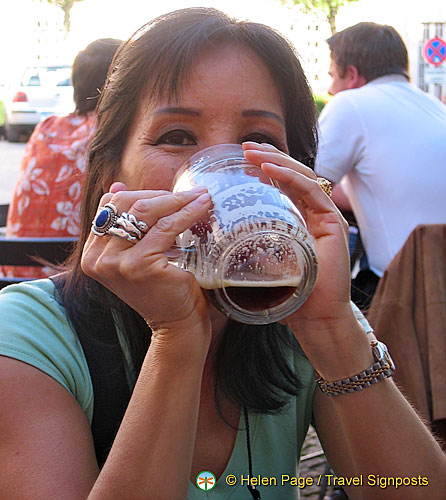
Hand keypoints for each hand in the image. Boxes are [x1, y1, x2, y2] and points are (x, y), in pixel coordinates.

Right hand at [81, 182, 212, 339]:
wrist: (176, 324)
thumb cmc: (162, 288)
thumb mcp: (137, 254)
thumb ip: (126, 226)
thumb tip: (117, 185)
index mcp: (93, 253)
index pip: (109, 206)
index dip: (139, 194)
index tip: (167, 195)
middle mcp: (98, 257)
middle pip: (125, 204)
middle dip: (161, 194)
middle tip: (190, 192)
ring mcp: (116, 262)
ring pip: (145, 211)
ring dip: (177, 199)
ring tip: (201, 195)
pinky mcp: (140, 265)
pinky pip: (166, 227)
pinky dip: (187, 213)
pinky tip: (203, 206)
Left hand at [242, 142, 352, 335]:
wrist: (314, 317)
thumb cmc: (285, 294)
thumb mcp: (259, 264)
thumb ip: (246, 247)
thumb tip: (211, 239)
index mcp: (296, 219)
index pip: (281, 185)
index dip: (263, 167)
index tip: (241, 158)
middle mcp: (311, 213)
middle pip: (291, 175)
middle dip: (267, 157)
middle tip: (244, 147)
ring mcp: (323, 216)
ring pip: (301, 177)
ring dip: (276, 161)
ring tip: (253, 152)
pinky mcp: (332, 222)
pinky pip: (311, 191)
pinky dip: (291, 177)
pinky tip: (271, 169)